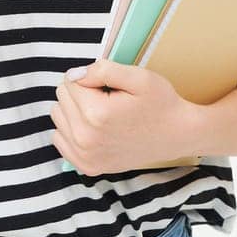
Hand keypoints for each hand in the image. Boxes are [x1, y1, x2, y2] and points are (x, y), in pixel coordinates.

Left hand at [50, 59, 203, 173]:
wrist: (178, 135)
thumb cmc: (161, 103)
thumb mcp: (138, 76)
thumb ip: (101, 69)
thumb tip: (73, 75)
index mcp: (96, 114)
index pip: (69, 82)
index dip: (90, 79)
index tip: (110, 88)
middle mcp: (86, 138)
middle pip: (61, 98)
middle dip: (81, 93)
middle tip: (109, 100)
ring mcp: (85, 156)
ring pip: (58, 117)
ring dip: (75, 111)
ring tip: (102, 114)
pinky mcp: (87, 167)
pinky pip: (60, 139)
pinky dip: (72, 130)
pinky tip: (93, 128)